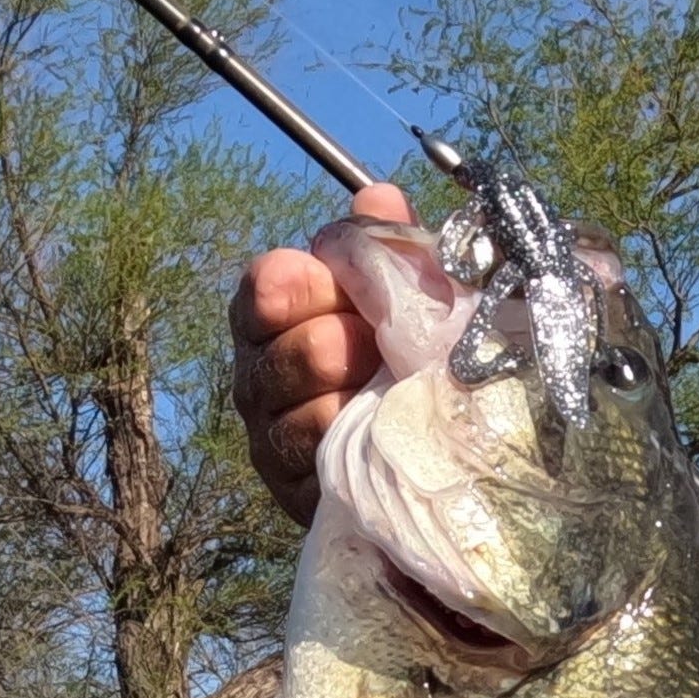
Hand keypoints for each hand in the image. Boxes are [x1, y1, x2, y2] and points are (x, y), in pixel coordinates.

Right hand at [230, 183, 415, 525]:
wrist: (436, 463)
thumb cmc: (414, 360)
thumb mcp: (415, 299)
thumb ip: (394, 251)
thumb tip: (381, 197)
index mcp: (283, 321)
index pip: (262, 295)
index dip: (286, 287)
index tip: (311, 276)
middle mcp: (266, 382)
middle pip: (274, 361)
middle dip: (321, 347)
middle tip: (359, 342)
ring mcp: (280, 444)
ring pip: (293, 423)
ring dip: (337, 404)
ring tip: (377, 390)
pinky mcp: (304, 500)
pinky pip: (314, 479)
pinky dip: (345, 459)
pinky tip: (374, 442)